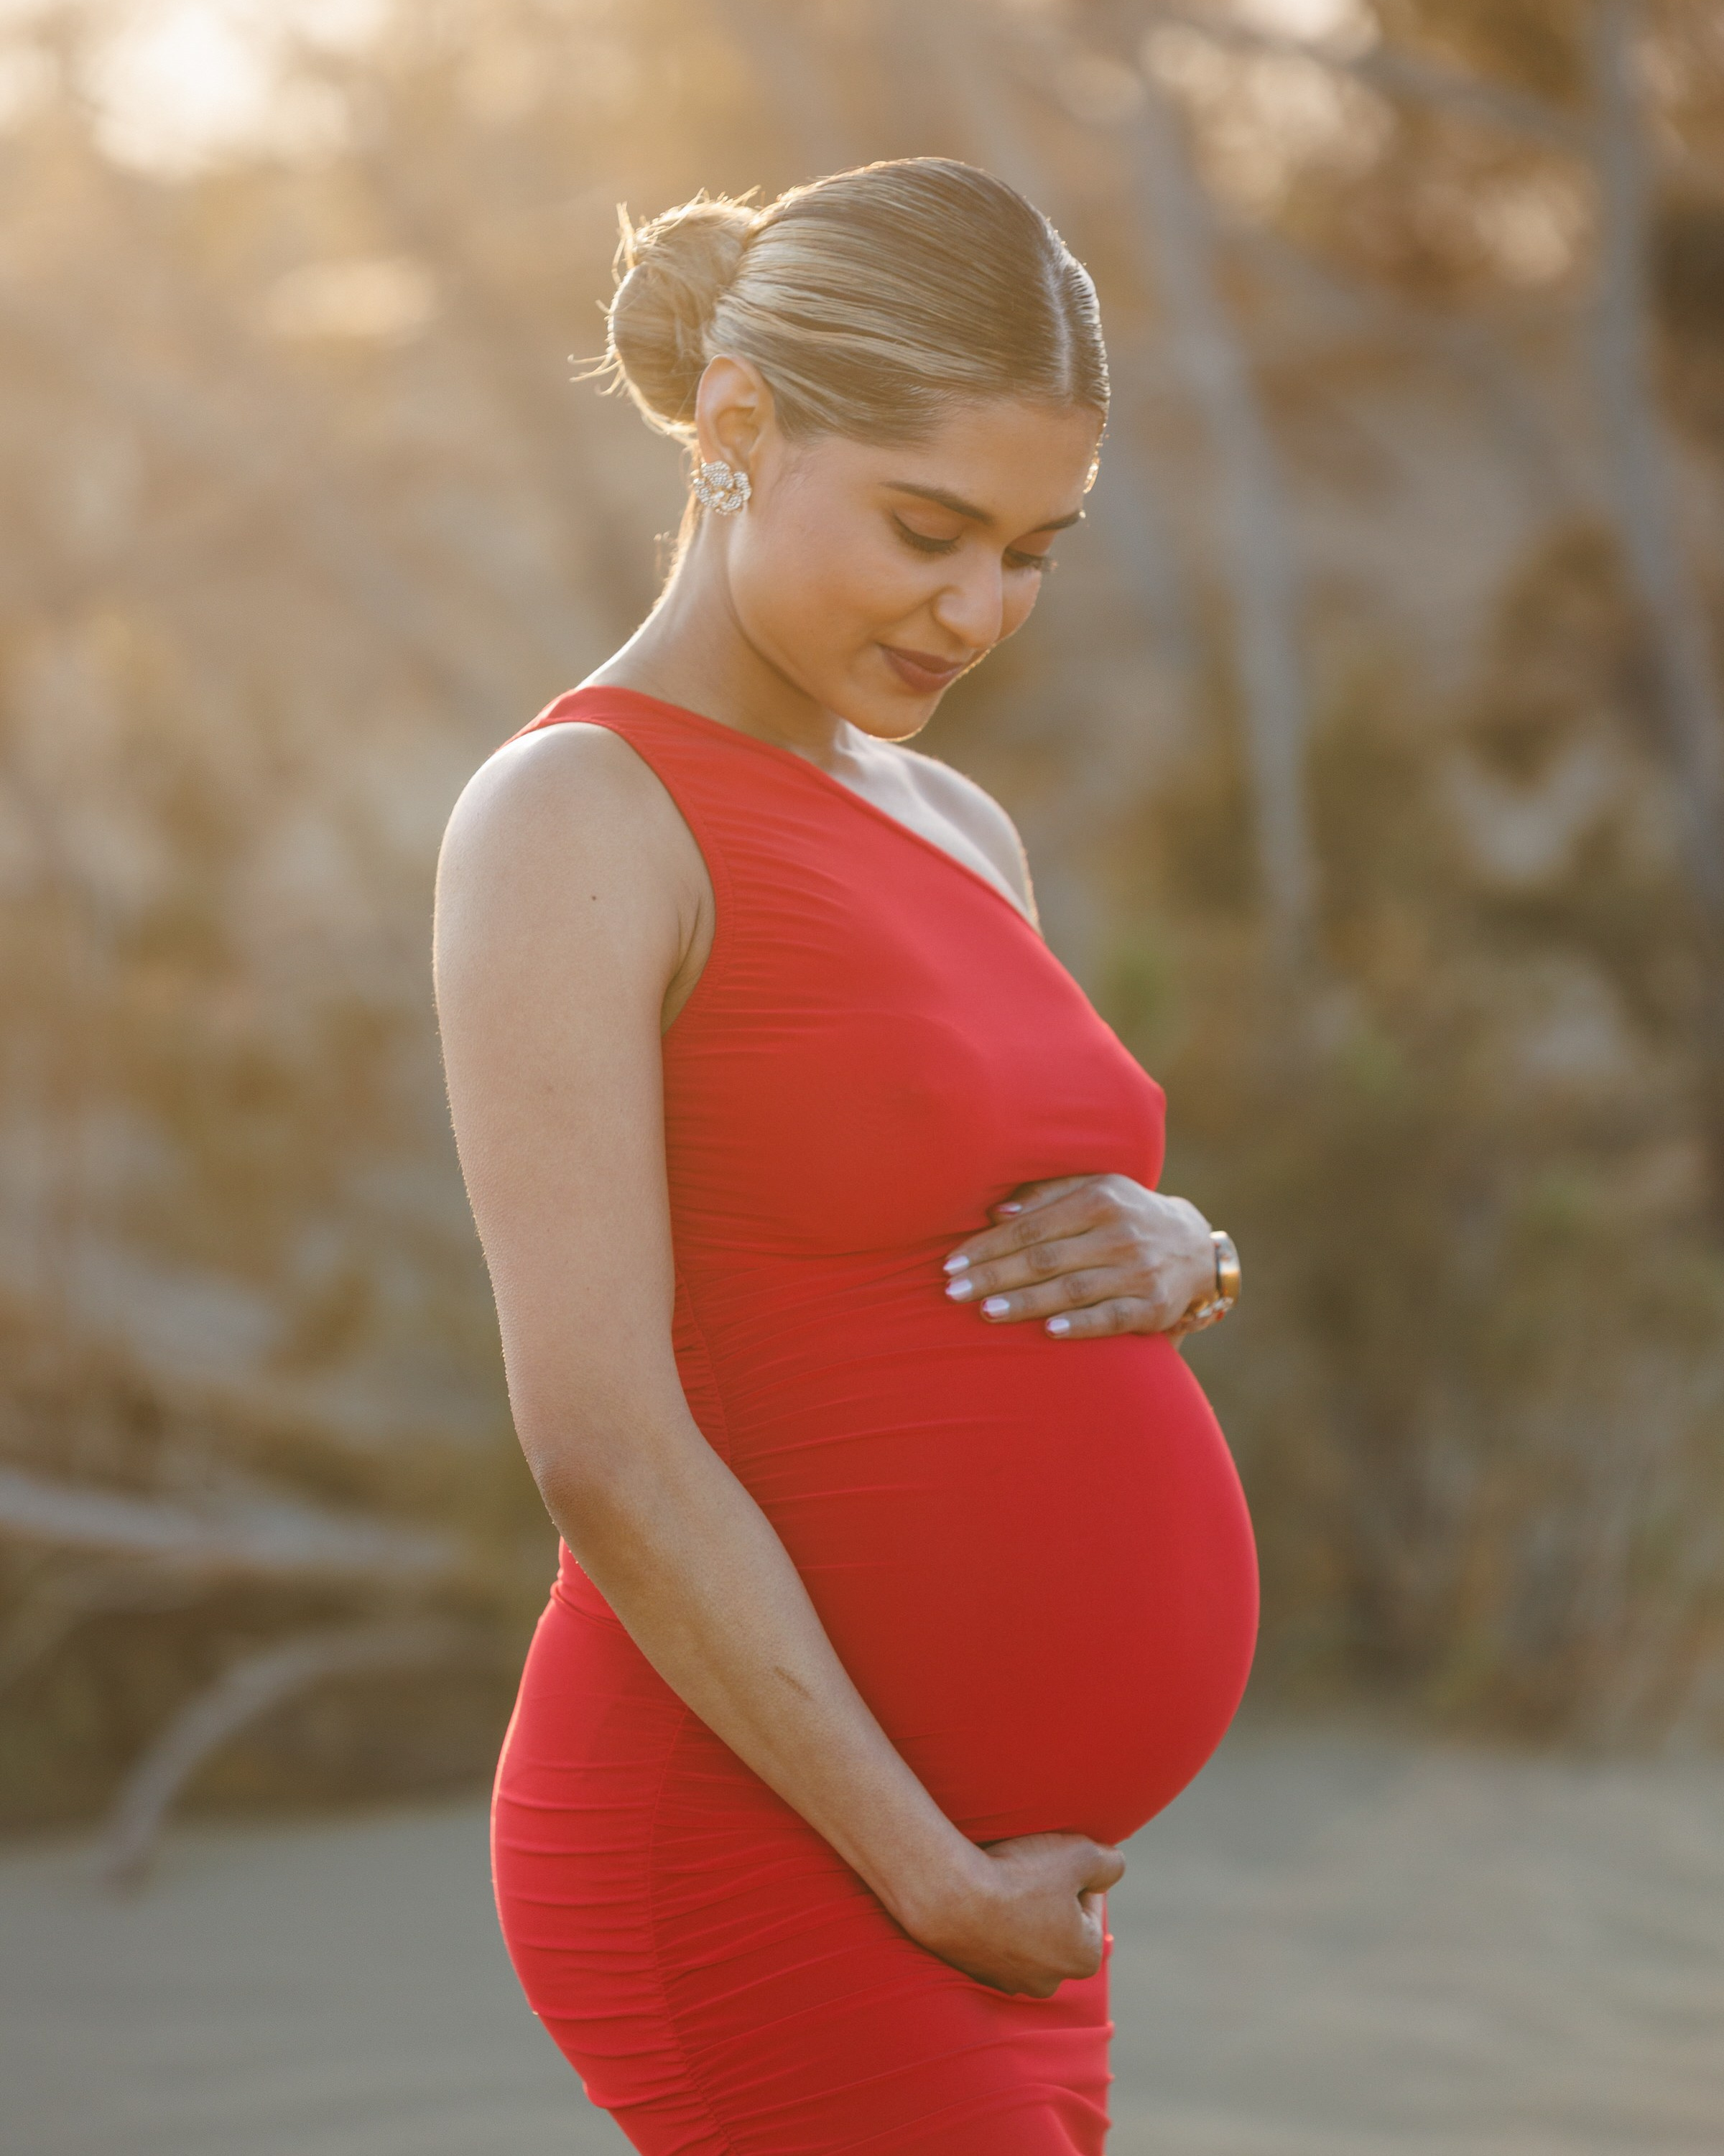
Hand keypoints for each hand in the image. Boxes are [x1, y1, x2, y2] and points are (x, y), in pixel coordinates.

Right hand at [901, 1831, 1124, 1995]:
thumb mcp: (1080, 1854)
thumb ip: (1109, 1862)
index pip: (1088, 1901)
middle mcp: (1050, 1981)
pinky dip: (990, 1922)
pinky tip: (980, 1896)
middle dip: (1048, 1898)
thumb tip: (1113, 1867)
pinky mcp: (976, 1974)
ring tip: (1000, 1881)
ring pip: (1025, 1936)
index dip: (1072, 1871)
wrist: (951, 1895)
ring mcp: (1009, 1981)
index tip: (1050, 1859)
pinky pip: (992, 1942)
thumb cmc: (1020, 1876)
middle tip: (1027, 1869)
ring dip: (1018, 1912)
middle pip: (1058, 1924)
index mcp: (1083, 1957)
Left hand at [941, 1174, 1213, 1339]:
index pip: (1031, 1226)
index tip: (952, 1264)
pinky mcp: (1154, 1307)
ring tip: (985, 1311)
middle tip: (952, 1292)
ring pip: (1072, 1289)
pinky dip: (1080, 1325)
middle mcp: (1120, 1233)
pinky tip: (1048, 1331)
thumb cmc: (1126, 1215)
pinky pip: (1112, 1317)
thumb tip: (996, 1211)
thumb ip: (1046, 1195)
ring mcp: (1139, 1272)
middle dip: (994, 1275)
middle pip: (1045, 1258)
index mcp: (1099, 1199)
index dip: (988, 1246)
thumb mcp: (1095, 1189)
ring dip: (1026, 1302)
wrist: (1195, 1249)